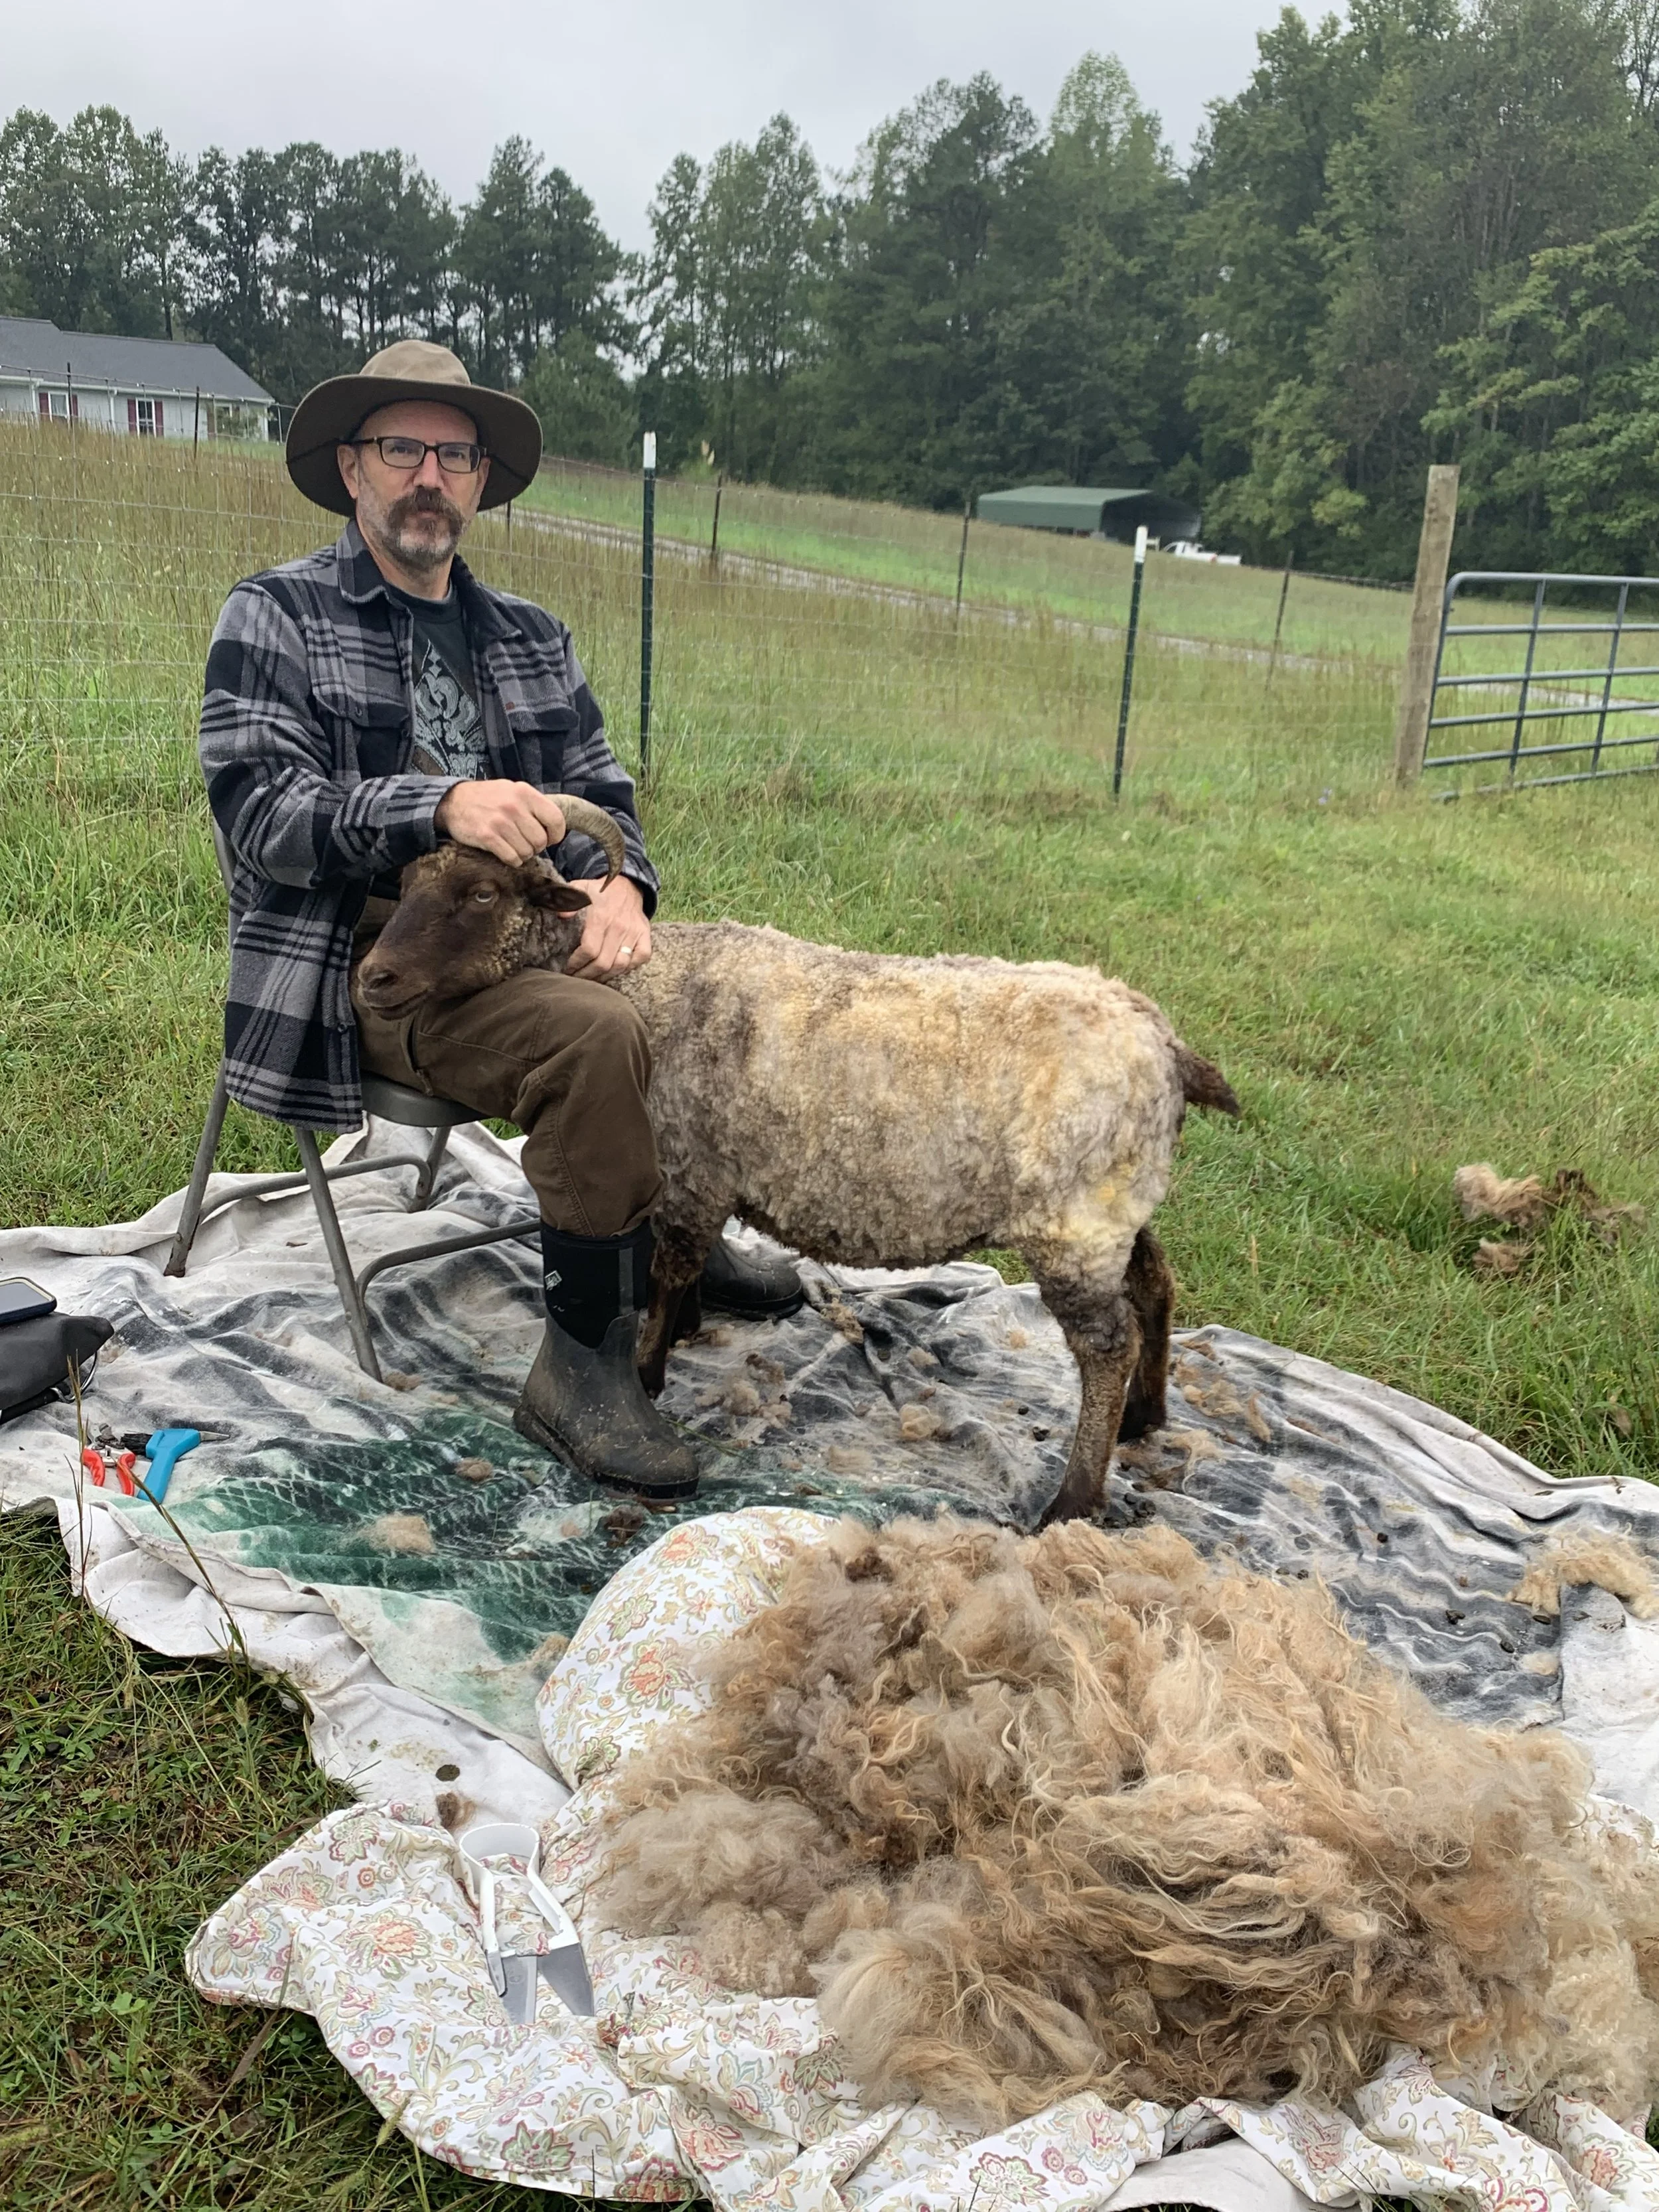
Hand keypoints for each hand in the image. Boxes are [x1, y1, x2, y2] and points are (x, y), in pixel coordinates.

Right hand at [435, 780, 565, 863]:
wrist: (453, 801)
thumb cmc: (487, 798)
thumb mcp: (512, 791)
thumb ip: (532, 805)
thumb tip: (554, 825)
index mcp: (524, 792)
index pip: (555, 819)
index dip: (556, 834)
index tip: (549, 838)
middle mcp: (514, 806)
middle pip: (540, 840)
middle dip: (536, 847)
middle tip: (526, 843)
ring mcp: (500, 822)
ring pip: (527, 851)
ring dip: (523, 854)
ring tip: (514, 846)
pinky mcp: (487, 836)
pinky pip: (512, 858)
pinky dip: (512, 860)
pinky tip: (505, 852)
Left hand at [565, 874, 650, 980]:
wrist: (627, 885)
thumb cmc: (600, 892)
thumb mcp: (580, 889)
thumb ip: (569, 902)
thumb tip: (560, 915)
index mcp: (600, 917)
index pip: (589, 950)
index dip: (577, 963)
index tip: (569, 968)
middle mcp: (619, 927)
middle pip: (603, 962)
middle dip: (587, 975)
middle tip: (577, 978)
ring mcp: (634, 932)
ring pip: (620, 964)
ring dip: (605, 976)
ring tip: (593, 979)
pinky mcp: (645, 935)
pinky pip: (641, 958)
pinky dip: (629, 967)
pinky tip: (616, 969)